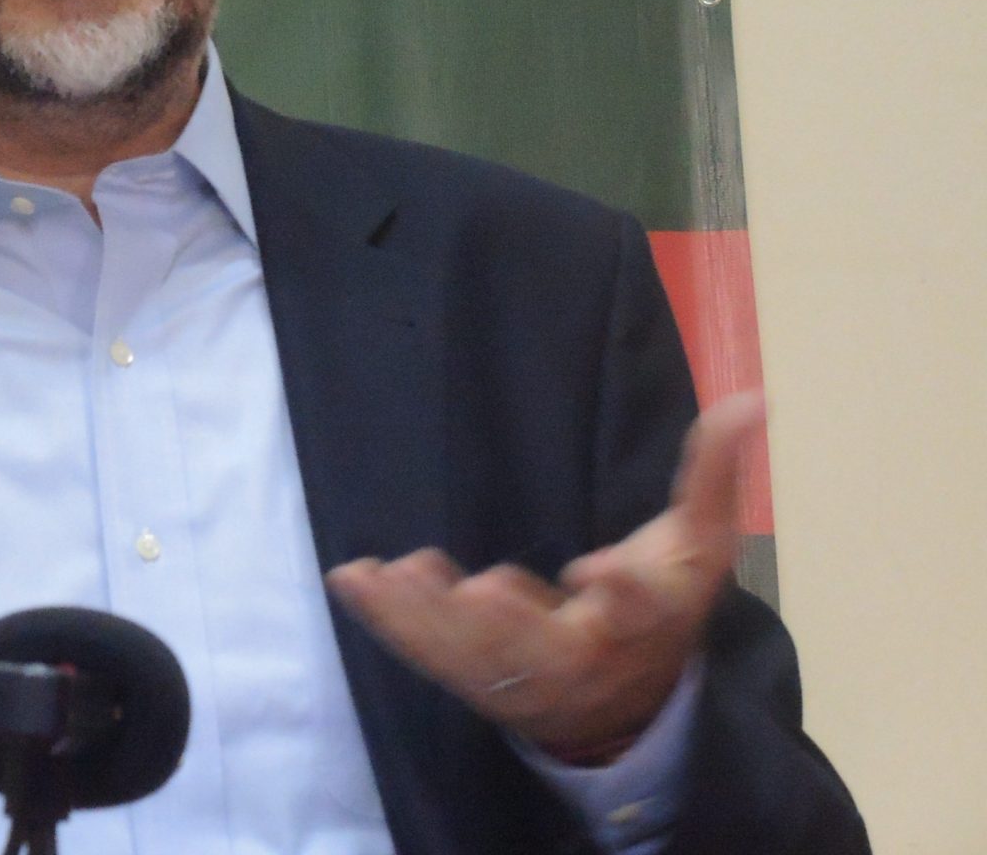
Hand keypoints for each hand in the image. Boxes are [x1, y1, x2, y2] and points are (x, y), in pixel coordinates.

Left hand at [326, 391, 764, 761]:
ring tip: (397, 576)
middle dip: (513, 626)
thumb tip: (752, 398)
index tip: (602, 571)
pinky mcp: (474, 678)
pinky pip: (426, 653)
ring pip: (476, 658)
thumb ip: (714, 472)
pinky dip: (388, 620)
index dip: (624, 595)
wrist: (628, 704)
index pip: (641, 613)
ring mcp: (522, 676)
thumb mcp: (700, 543)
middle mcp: (582, 659)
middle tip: (485, 591)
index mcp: (645, 624)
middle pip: (547, 650)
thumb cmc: (661, 606)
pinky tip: (352, 579)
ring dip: (433, 619)